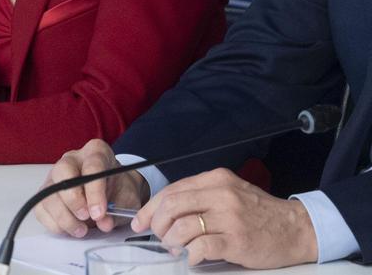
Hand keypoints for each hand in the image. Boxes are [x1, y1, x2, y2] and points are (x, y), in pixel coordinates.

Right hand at [35, 139, 147, 236]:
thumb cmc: (118, 191)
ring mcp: (55, 176)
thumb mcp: (127, 199)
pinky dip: (54, 224)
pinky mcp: (45, 193)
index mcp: (96, 152)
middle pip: (63, 172)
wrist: (113, 193)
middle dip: (73, 199)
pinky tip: (71, 229)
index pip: (92, 166)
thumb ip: (118, 210)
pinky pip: (41, 208)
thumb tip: (104, 223)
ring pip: (48, 193)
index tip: (99, 213)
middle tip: (86, 217)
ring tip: (82, 230)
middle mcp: (72, 159)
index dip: (94, 192)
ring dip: (64, 217)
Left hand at [133, 168, 317, 266]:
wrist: (297, 228)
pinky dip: (190, 256)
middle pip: (171, 207)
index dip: (150, 208)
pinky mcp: (237, 241)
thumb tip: (163, 212)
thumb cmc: (259, 213)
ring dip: (172, 242)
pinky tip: (193, 258)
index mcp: (215, 179)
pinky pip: (200, 248)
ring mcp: (229, 218)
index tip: (140, 222)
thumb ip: (199, 197)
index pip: (171, 191)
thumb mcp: (229, 192)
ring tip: (177, 249)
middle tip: (159, 238)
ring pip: (182, 228)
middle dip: (157, 225)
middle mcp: (220, 194)